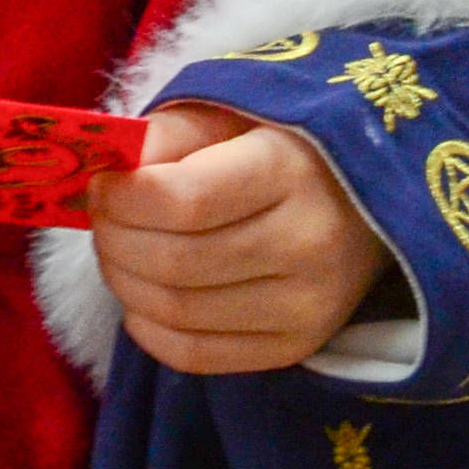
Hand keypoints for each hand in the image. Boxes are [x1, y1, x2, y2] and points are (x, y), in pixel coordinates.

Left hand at [88, 104, 387, 373]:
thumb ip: (169, 134)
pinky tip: (140, 301)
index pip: (185, 200)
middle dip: (114, 239)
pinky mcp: (296, 346)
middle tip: (100, 220)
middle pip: (174, 260)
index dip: (124, 198)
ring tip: (118, 253)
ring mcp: (306, 305)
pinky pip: (197, 355)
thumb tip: (109, 172)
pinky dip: (149, 331)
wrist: (368, 202)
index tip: (101, 184)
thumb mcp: (233, 113)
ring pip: (178, 311)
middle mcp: (307, 244)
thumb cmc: (285, 145)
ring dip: (124, 282)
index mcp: (291, 169)